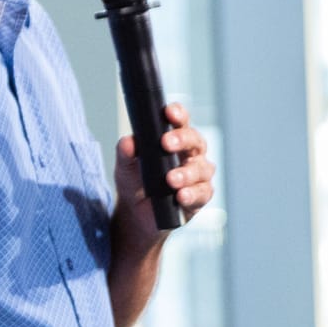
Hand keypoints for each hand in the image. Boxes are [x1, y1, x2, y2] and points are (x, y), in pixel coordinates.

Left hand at [114, 102, 214, 245]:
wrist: (137, 213)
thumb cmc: (136, 182)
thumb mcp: (125, 166)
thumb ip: (125, 153)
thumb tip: (127, 141)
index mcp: (175, 140)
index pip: (180, 122)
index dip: (178, 114)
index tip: (169, 112)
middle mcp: (191, 154)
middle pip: (195, 141)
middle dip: (182, 140)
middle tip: (166, 143)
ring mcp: (198, 176)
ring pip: (201, 169)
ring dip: (186, 173)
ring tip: (171, 179)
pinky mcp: (200, 197)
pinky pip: (202, 193)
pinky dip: (191, 194)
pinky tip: (181, 196)